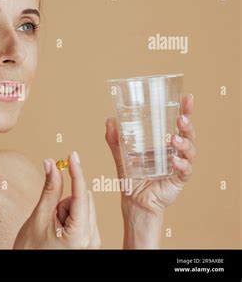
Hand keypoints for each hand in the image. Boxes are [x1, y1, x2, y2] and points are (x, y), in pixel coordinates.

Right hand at [13, 151, 99, 248]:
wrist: (29, 272)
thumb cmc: (31, 251)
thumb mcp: (38, 218)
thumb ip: (49, 189)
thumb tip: (51, 164)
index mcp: (79, 235)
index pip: (81, 195)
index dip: (76, 172)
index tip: (72, 155)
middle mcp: (92, 239)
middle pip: (83, 200)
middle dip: (65, 200)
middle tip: (49, 215)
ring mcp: (92, 241)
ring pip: (84, 207)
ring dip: (67, 209)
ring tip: (52, 226)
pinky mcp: (90, 241)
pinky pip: (84, 216)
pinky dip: (71, 216)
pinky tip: (59, 229)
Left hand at [105, 94, 195, 247]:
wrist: (134, 200)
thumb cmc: (132, 177)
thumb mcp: (122, 155)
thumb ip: (115, 139)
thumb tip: (109, 120)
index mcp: (165, 142)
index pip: (177, 123)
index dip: (184, 110)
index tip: (187, 97)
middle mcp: (175, 151)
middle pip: (188, 133)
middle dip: (187, 124)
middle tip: (181, 118)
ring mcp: (180, 164)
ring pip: (189, 150)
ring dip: (184, 143)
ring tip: (173, 138)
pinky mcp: (179, 179)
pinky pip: (185, 170)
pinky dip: (181, 163)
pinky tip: (174, 159)